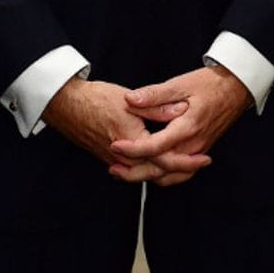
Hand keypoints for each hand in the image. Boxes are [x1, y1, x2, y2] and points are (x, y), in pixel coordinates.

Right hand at [41, 77, 207, 177]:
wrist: (68, 106)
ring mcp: (116, 160)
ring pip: (147, 174)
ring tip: (189, 164)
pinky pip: (136, 170)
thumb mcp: (130, 99)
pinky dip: (153, 168)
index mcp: (131, 141)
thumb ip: (156, 107)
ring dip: (168, 171)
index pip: (164, 159)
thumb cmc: (97, 99)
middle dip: (182, 170)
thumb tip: (181, 112)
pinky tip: (164, 160)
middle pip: (157, 172)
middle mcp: (123, 157)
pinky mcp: (111, 158)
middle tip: (203, 163)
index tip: (204, 158)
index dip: (187, 160)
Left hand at [110, 65, 253, 186]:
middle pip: (160, 169)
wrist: (237, 88)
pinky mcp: (201, 152)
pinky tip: (150, 171)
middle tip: (112, 167)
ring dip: (146, 177)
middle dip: (134, 171)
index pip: (155, 146)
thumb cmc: (211, 83)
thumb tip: (130, 100)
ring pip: (170, 175)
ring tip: (125, 172)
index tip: (114, 144)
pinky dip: (164, 176)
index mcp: (188, 127)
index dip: (132, 148)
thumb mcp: (182, 83)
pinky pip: (181, 173)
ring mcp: (199, 151)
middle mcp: (194, 145)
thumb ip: (155, 94)